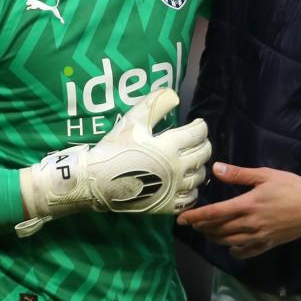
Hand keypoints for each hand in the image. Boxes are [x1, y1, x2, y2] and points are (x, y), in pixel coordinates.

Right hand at [17, 89, 210, 235]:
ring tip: (191, 161)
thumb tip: (174, 95)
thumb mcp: (133, 120)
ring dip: (199, 166)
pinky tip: (186, 183)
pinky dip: (192, 190)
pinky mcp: (167, 205)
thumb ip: (155, 104)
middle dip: (203, 144)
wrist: (97, 180)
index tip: (197, 125)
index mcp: (170, 146)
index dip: (200, 127)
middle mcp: (177, 168)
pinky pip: (190, 199)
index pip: (198, 134)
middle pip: (203, 154)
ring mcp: (174, 189)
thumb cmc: (114, 148)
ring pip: (200, 177)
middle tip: (197, 141)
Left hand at [177, 163, 300, 257]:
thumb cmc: (290, 186)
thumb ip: (238, 174)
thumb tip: (216, 168)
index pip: (214, 214)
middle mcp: (251, 223)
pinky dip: (235, 251)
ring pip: (230, 242)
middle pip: (219, 230)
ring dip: (215, 238)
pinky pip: (247, 251)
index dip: (195, 217)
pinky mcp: (269, 244)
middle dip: (202, 227)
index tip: (181, 219)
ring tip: (207, 232)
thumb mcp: (264, 175)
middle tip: (193, 223)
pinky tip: (230, 247)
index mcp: (248, 205)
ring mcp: (259, 236)